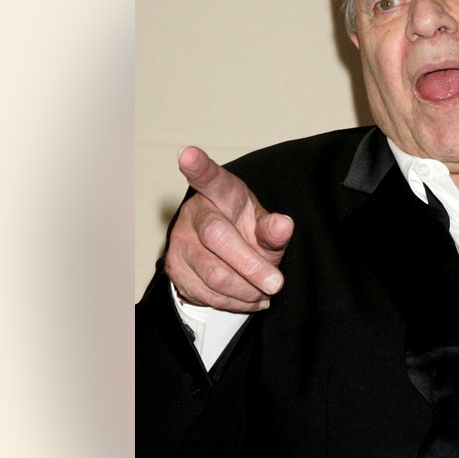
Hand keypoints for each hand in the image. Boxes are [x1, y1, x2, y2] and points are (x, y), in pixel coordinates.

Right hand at [165, 146, 294, 312]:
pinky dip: (236, 302)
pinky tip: (249, 297)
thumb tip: (284, 224)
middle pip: (217, 237)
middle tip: (276, 283)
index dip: (198, 166)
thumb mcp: (264, 228)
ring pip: (214, 274)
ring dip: (247, 290)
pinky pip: (209, 295)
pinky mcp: (174, 268)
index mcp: (220, 193)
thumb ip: (274, 229)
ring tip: (264, 290)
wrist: (222, 260)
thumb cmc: (246, 234)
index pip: (209, 177)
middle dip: (251, 266)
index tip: (189, 154)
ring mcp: (180, 241)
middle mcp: (195, 212)